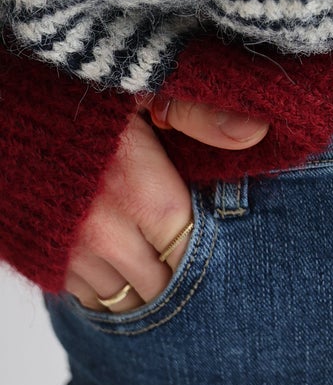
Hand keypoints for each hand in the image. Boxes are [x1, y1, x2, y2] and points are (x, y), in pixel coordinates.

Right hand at [62, 94, 269, 313]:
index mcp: (146, 195)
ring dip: (141, 287)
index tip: (221, 247)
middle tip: (186, 256)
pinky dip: (105, 287)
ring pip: (123, 298)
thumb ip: (199, 112)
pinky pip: (85, 296)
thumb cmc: (75, 92)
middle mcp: (109, 236)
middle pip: (162, 284)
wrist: (0, 110)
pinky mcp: (42, 259)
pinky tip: (116, 265)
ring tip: (154, 265)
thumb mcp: (143, 85)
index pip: (194, 253)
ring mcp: (71, 253)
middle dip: (176, 274)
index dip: (207, 253)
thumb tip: (255, 133)